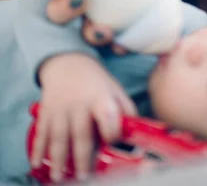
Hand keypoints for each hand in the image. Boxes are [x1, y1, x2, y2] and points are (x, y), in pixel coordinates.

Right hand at [32, 53, 135, 181]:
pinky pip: (41, 132)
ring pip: (58, 136)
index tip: (111, 142)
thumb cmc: (96, 82)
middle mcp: (80, 103)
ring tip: (59, 177)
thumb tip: (137, 136)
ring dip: (58, 159)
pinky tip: (37, 163)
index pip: (107, 115)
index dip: (111, 131)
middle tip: (84, 177)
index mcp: (101, 97)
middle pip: (81, 133)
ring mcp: (61, 107)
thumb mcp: (115, 90)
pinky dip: (38, 149)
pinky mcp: (46, 111)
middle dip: (82, 158)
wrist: (68, 63)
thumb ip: (126, 112)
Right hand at [34, 0, 141, 50]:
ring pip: (80, 33)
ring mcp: (90, 25)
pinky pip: (108, 47)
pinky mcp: (111, 39)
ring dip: (90, 32)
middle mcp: (74, 6)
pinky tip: (121, 45)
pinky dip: (115, 46)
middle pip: (56, 12)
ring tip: (103, 30)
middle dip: (61, 8)